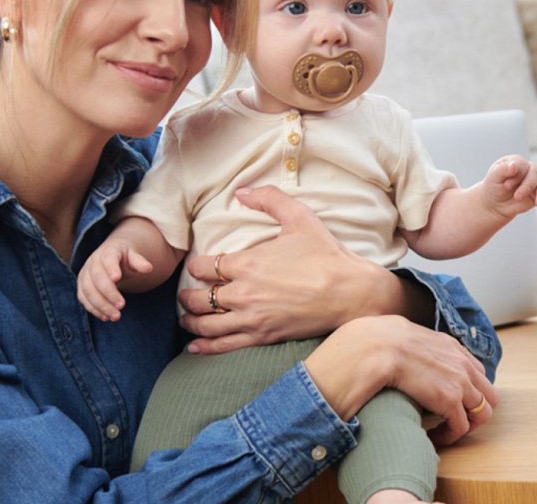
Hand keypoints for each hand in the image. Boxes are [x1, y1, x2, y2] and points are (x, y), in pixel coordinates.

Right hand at [76, 239, 154, 321]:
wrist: (111, 257)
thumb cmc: (124, 259)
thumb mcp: (134, 256)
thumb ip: (139, 262)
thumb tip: (149, 268)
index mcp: (108, 251)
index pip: (108, 259)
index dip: (111, 268)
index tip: (117, 278)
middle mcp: (93, 262)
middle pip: (97, 278)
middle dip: (108, 293)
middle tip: (122, 306)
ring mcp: (86, 274)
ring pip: (88, 290)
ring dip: (101, 305)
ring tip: (116, 316)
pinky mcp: (82, 286)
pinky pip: (83, 298)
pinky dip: (93, 309)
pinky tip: (106, 317)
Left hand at [178, 185, 419, 353]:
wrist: (352, 293)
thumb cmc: (326, 255)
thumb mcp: (299, 216)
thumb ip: (269, 199)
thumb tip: (241, 190)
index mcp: (247, 263)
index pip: (205, 267)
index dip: (195, 267)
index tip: (196, 267)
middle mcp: (243, 293)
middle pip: (200, 297)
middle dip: (187, 296)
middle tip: (184, 295)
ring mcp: (252, 318)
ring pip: (207, 323)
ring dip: (191, 320)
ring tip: (185, 318)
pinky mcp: (264, 336)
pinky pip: (226, 345)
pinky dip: (206, 347)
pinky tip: (193, 347)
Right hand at [304, 315, 498, 445]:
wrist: (370, 348)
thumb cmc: (372, 340)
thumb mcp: (395, 329)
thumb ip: (405, 336)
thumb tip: (392, 336)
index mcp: (446, 343)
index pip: (473, 368)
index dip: (464, 387)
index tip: (446, 398)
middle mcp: (459, 360)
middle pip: (486, 391)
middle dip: (473, 408)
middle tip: (450, 418)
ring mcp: (459, 379)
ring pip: (482, 411)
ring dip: (465, 423)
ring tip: (443, 430)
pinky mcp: (450, 400)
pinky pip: (462, 427)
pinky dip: (449, 435)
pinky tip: (432, 436)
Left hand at [481, 155, 536, 218]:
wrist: (495, 204)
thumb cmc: (492, 188)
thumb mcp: (493, 178)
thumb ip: (503, 170)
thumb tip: (514, 165)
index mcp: (514, 161)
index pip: (522, 164)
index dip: (517, 175)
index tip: (507, 186)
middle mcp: (527, 169)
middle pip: (535, 173)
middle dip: (527, 186)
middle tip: (516, 197)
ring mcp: (535, 180)